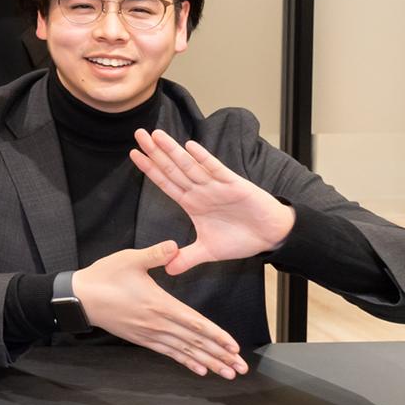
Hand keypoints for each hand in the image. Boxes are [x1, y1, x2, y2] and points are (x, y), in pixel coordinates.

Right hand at [71, 242, 247, 378]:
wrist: (80, 297)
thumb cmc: (104, 277)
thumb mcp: (129, 259)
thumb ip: (155, 254)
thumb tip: (174, 246)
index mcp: (160, 304)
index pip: (195, 323)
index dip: (217, 336)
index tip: (234, 347)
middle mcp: (158, 323)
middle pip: (195, 342)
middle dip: (220, 356)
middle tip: (240, 368)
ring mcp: (149, 333)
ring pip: (185, 351)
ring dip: (208, 363)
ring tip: (227, 372)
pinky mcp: (141, 338)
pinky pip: (168, 353)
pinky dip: (185, 361)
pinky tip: (199, 369)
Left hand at [132, 129, 295, 274]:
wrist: (271, 236)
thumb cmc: (242, 239)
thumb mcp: (209, 251)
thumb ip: (187, 258)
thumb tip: (167, 270)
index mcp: (192, 203)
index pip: (166, 182)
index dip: (149, 169)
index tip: (133, 154)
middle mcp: (201, 191)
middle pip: (172, 169)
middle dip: (155, 152)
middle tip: (138, 134)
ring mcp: (216, 186)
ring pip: (190, 166)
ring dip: (173, 151)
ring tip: (156, 135)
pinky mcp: (235, 186)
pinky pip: (217, 170)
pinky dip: (204, 159)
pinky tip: (190, 147)